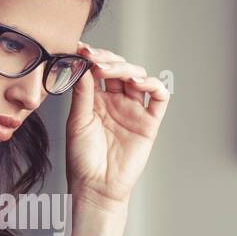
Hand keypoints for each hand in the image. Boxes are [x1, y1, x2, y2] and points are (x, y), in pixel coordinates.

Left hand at [65, 42, 170, 210]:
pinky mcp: (149, 122)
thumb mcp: (77, 122)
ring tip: (108, 71)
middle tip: (94, 59)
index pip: (98, 70)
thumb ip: (82, 94)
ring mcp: (134, 110)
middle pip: (119, 69)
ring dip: (126, 68)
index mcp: (96, 100)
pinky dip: (153, 84)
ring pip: (138, 77)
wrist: (96, 187)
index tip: (80, 48)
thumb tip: (83, 65)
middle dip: (107, 60)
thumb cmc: (82, 159)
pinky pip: (159, 97)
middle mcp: (116, 101)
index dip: (92, 57)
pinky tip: (137, 82)